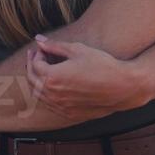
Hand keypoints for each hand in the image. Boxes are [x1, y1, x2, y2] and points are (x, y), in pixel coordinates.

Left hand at [25, 36, 147, 119]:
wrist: (123, 86)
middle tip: (37, 56)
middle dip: (31, 66)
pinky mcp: (70, 114)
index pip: (35, 64)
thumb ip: (55, 46)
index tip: (43, 48)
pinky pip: (50, 105)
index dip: (37, 54)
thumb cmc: (103, 66)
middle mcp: (54, 95)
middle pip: (32, 80)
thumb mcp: (78, 50)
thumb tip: (39, 40)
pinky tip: (52, 86)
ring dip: (36, 81)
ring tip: (43, 70)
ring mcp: (61, 107)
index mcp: (53, 77)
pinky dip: (45, 94)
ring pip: (38, 95)